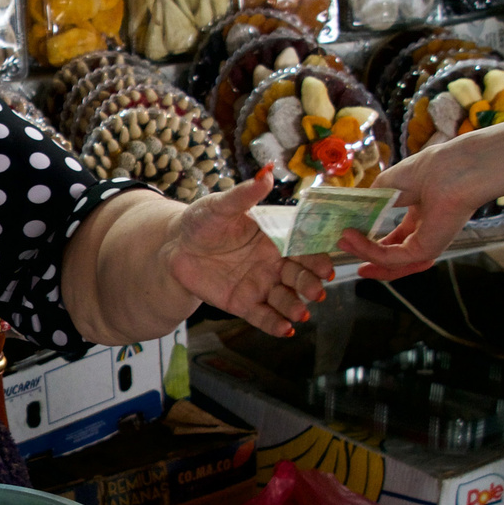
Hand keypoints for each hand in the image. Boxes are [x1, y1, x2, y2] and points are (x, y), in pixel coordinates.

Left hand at [159, 167, 332, 336]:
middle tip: (316, 292)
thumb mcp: (221, 205)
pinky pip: (263, 316)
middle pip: (299, 276)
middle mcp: (274, 263)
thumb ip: (245, 195)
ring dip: (294, 307)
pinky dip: (275, 324)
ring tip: (300, 314)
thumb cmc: (203, 221)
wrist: (176, 246)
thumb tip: (266, 174)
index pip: (303, 249)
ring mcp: (260, 285)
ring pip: (284, 299)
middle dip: (309, 285)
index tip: (327, 267)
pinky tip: (285, 330)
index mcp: (276, 238)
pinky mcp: (243, 304)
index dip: (317, 259)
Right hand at [335, 143, 488, 278]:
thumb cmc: (429, 169)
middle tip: (343, 247)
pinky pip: (390, 257)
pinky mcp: (423, 252)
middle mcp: (424, 234)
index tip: (348, 236)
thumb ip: (371, 202)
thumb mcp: (389, 184)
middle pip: (392, 257)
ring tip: (343, 244)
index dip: (372, 242)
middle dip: (366, 255)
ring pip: (389, 261)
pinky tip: (352, 237)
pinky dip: (368, 249)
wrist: (452, 170)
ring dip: (363, 254)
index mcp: (421, 218)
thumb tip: (352, 213)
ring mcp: (425, 245)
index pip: (395, 239)